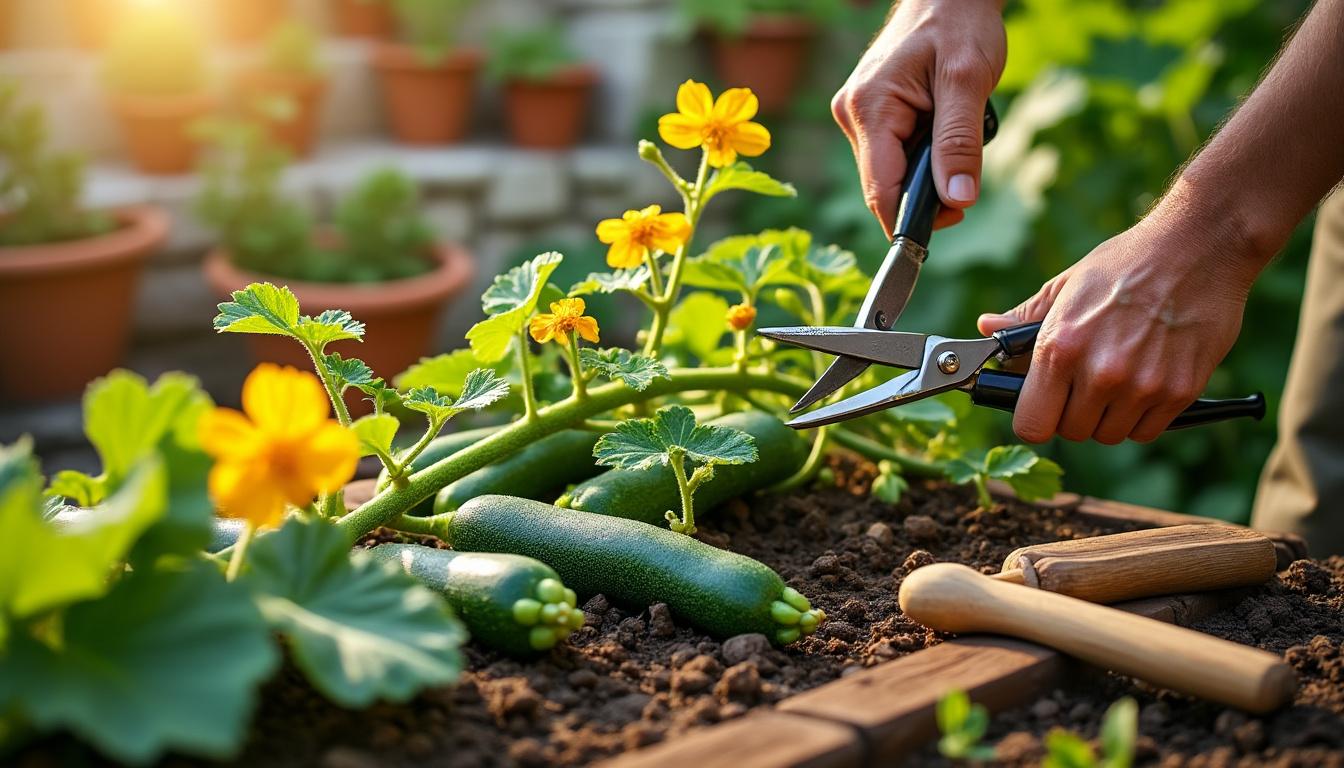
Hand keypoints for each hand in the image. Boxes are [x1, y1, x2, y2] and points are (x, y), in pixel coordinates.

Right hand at [831, 0, 1005, 236]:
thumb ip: (960, 142)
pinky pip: (890, 155)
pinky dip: (918, 159)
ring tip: (955, 149)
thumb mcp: (968, 81)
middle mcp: (852, 114)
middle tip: (964, 192)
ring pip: (887, 173)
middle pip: (882, 185)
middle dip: (922, 197)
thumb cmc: (958, 22)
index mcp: (869, 107)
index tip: (947, 226)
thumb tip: (957, 199)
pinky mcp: (868, 115)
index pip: (881, 188)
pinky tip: (938, 137)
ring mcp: (857, 116)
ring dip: (922, 176)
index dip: (909, 220)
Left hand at [977, 214, 1255, 443]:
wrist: (1200, 247)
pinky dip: (1142, 416)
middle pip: (1072, 433)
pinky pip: (1147, 431)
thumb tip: (988, 327)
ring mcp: (1142, 386)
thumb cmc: (1127, 263)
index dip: (1035, 417)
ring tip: (1117, 377)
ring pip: (1110, 435)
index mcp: (1061, 347)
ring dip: (1108, 417)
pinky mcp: (1180, 391)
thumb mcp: (1067, 285)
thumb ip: (1025, 318)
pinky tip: (1145, 381)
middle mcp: (1100, 373)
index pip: (1031, 425)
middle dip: (1073, 413)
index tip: (1044, 404)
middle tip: (1085, 383)